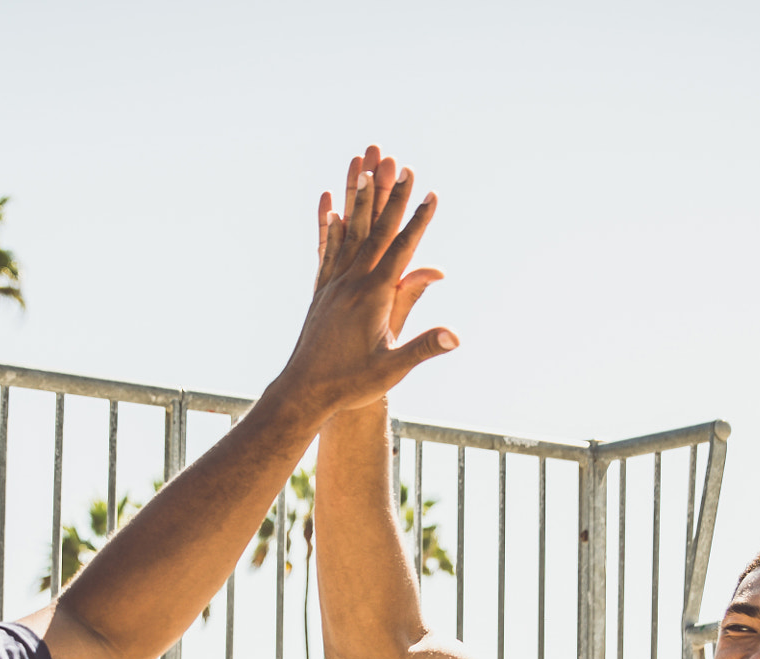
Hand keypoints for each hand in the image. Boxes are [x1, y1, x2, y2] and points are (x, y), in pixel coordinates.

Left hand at [275, 145, 456, 417]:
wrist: (303, 393)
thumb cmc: (350, 384)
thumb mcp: (391, 369)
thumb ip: (423, 347)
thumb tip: (455, 335)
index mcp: (372, 297)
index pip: (400, 250)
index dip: (417, 221)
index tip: (429, 193)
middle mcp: (350, 283)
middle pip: (374, 231)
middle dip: (389, 196)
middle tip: (397, 163)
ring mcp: (333, 285)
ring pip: (349, 233)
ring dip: (359, 201)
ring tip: (362, 170)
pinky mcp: (321, 293)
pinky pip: (328, 251)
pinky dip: (333, 228)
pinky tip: (332, 212)